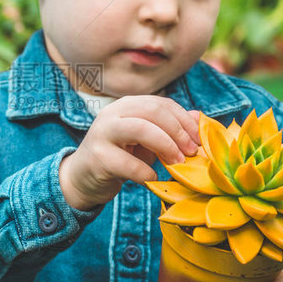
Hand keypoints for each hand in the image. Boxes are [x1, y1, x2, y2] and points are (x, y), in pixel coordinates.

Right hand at [59, 95, 199, 209]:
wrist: (83, 177)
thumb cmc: (119, 157)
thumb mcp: (147, 141)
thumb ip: (169, 129)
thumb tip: (199, 118)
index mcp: (126, 105)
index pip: (161, 103)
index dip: (184, 120)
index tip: (199, 140)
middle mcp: (112, 113)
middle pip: (153, 111)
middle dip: (178, 132)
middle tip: (191, 152)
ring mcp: (102, 133)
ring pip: (140, 128)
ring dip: (165, 146)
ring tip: (177, 162)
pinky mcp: (98, 157)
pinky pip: (128, 163)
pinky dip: (145, 172)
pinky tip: (152, 178)